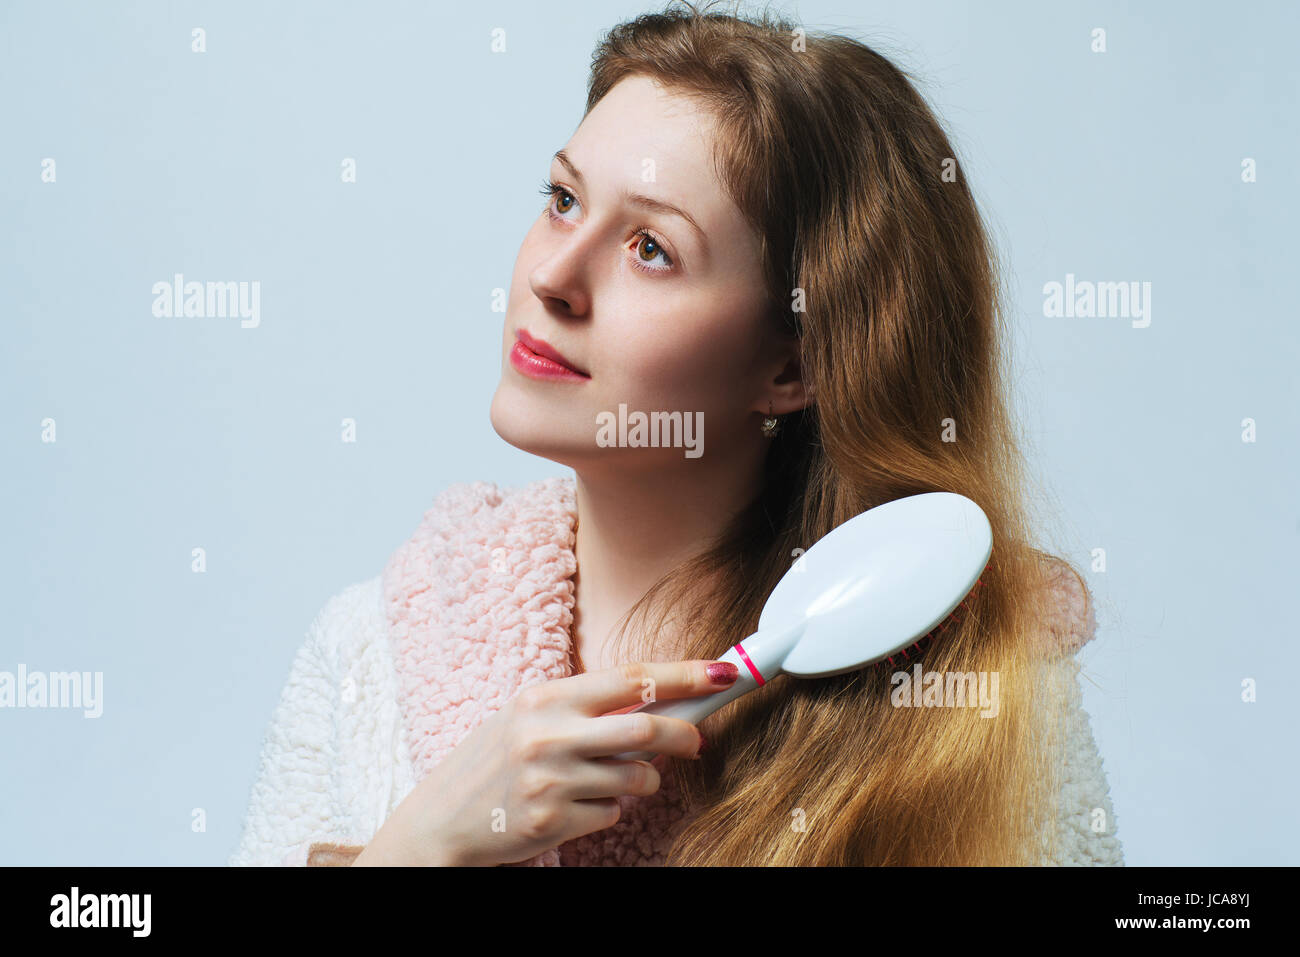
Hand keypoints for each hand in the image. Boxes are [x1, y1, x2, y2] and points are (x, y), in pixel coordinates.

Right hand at [352, 659, 737, 865]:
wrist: (438, 822)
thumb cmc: (489, 764)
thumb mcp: (527, 718)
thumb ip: (585, 709)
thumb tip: (658, 704)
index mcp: (546, 698)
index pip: (632, 678)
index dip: (685, 674)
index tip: (724, 673)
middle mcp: (548, 735)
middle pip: (647, 728)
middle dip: (685, 734)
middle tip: (698, 741)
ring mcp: (551, 780)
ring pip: (636, 778)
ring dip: (641, 781)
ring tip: (613, 780)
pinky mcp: (553, 822)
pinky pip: (611, 813)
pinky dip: (607, 810)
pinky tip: (575, 805)